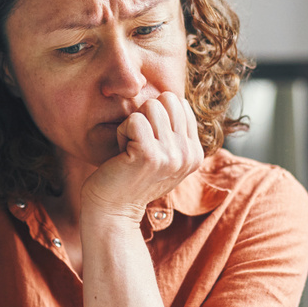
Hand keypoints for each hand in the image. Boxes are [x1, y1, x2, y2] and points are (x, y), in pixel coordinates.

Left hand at [81, 92, 203, 222]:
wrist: (113, 209)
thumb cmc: (131, 176)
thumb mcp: (163, 156)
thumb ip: (175, 132)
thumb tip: (173, 97)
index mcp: (195, 153)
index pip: (179, 103)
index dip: (156, 117)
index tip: (147, 143)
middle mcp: (189, 154)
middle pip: (168, 99)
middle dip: (145, 116)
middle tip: (137, 143)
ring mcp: (172, 155)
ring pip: (151, 106)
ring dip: (132, 124)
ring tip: (130, 149)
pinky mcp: (150, 156)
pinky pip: (134, 119)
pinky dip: (121, 132)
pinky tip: (122, 154)